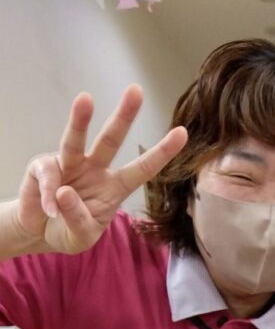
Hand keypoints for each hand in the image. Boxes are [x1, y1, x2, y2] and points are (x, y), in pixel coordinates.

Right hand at [13, 85, 186, 254]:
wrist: (39, 233)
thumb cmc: (69, 231)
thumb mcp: (81, 236)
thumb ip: (78, 219)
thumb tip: (64, 193)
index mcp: (114, 187)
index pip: (142, 169)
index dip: (161, 153)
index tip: (182, 133)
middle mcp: (94, 169)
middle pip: (111, 140)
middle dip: (123, 116)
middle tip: (136, 91)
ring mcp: (68, 164)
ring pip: (75, 140)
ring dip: (80, 120)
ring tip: (86, 99)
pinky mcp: (43, 166)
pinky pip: (48, 177)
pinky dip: (48, 196)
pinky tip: (49, 211)